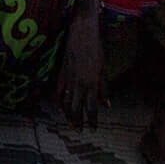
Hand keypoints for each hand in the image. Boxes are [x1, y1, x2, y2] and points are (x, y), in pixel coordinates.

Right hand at [57, 13, 105, 129]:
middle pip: (76, 108)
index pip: (91, 108)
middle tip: (79, 131)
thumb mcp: (104, 68)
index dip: (92, 120)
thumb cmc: (96, 48)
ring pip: (66, 102)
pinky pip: (58, 91)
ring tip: (70, 124)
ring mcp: (68, 78)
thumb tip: (106, 105)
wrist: (81, 32)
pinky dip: (58, 101)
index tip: (93, 129)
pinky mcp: (61, 72)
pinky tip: (59, 108)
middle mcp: (79, 83)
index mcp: (92, 83)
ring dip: (67, 115)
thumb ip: (104, 88)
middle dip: (77, 122)